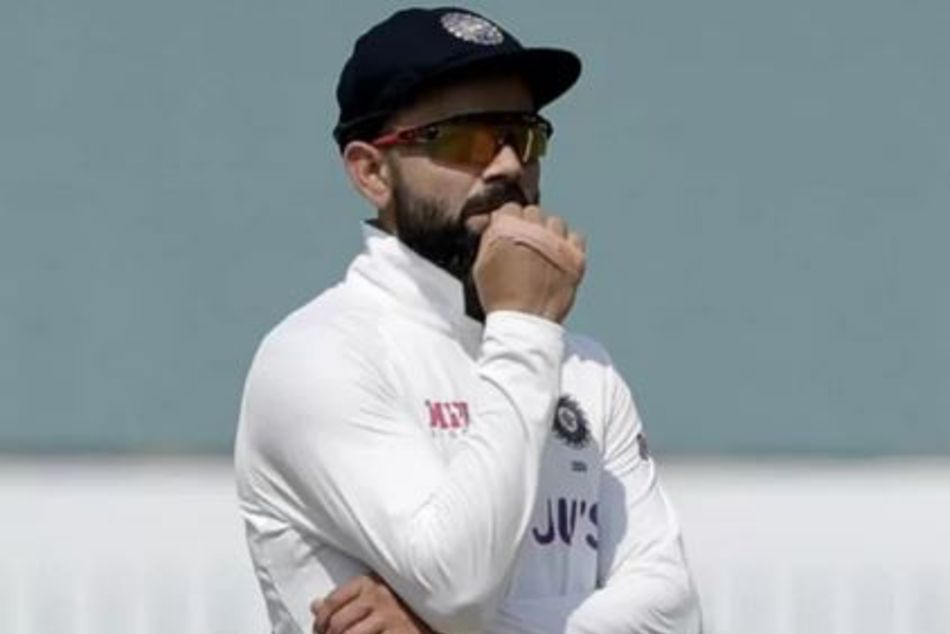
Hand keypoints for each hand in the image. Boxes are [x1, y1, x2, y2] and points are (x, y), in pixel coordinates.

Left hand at [311, 573, 437, 633]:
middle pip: (338, 622)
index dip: (320, 620)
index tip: (319, 630)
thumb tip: (315, 605)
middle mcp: (379, 597)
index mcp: (369, 583)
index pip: (332, 601)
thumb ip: (344, 599)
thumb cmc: (397, 606)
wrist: (431, 617)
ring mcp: (390, 617)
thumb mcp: (371, 595)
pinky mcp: (399, 633)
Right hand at [473, 204, 585, 322]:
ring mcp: (557, 243)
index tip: (510, 233)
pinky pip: (576, 237)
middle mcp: (534, 231)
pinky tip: (560, 256)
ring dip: (549, 232)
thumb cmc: (499, 297)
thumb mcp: (481, 266)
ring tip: (544, 251)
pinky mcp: (575, 257)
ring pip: (556, 222)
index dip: (509, 221)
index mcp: (507, 230)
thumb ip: (488, 239)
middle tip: (526, 244)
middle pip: (533, 212)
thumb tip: (494, 222)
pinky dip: (569, 244)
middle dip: (528, 225)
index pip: (510, 208)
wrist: (524, 322)